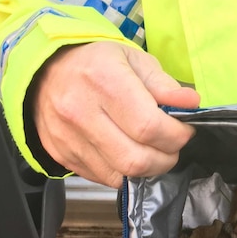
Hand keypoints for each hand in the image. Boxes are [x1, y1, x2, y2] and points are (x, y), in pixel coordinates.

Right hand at [32, 42, 199, 186]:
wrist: (45, 71)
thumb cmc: (96, 62)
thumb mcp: (134, 59)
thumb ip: (164, 84)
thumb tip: (191, 104)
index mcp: (104, 80)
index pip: (149, 126)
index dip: (176, 135)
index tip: (184, 130)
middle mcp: (81, 111)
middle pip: (136, 159)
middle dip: (166, 158)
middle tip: (172, 145)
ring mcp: (68, 138)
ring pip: (121, 175)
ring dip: (148, 169)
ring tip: (154, 151)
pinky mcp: (62, 155)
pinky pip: (103, 178)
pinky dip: (125, 173)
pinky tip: (130, 153)